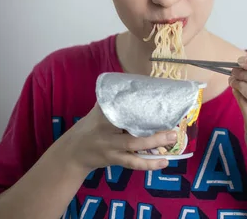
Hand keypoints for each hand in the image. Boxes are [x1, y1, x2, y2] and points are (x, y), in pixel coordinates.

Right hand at [57, 103, 175, 172]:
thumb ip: (113, 98)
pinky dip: (149, 164)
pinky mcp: (114, 159)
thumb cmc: (90, 127)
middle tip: (173, 127)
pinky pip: (133, 163)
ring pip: (133, 147)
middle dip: (152, 131)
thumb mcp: (99, 110)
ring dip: (154, 144)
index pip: (121, 105)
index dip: (137, 103)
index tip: (156, 97)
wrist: (73, 153)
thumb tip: (134, 81)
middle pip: (130, 130)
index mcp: (103, 114)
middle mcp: (107, 131)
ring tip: (172, 139)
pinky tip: (164, 162)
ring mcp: (110, 147)